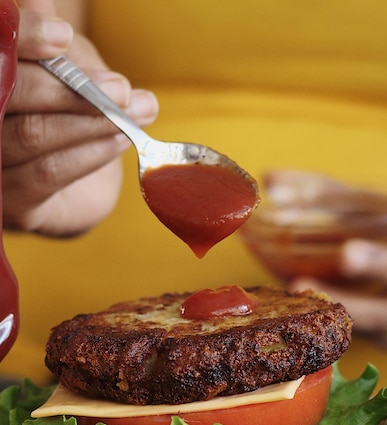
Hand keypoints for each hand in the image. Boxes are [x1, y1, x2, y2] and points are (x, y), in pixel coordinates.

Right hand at [1, 4, 158, 235]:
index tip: (63, 36)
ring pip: (30, 134)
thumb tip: (40, 3)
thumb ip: (54, 45)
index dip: (21, 37)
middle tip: (120, 87)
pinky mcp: (10, 204)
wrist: (81, 187)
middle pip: (8, 92)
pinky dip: (89, 153)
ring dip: (90, 120)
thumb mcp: (66, 70)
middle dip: (70, 87)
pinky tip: (120, 140)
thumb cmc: (68, 115)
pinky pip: (48, 173)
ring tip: (136, 111)